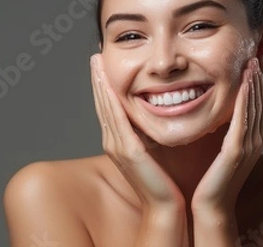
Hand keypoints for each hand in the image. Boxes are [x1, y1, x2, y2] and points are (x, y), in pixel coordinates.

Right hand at [90, 54, 184, 209]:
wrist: (166, 205)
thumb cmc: (165, 180)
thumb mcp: (154, 149)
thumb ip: (149, 133)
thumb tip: (155, 113)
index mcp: (120, 142)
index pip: (109, 108)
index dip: (104, 86)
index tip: (103, 65)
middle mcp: (114, 142)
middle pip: (103, 104)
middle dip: (98, 80)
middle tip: (96, 56)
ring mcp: (118, 147)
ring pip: (106, 108)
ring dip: (101, 84)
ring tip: (98, 63)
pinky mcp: (128, 151)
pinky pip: (117, 119)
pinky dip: (111, 100)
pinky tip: (110, 84)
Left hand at [191, 57, 262, 214]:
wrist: (210, 206)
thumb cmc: (213, 180)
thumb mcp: (224, 150)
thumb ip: (229, 132)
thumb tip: (227, 114)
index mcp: (254, 138)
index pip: (258, 104)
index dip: (257, 84)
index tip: (252, 64)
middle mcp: (256, 139)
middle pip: (260, 102)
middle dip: (258, 79)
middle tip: (256, 56)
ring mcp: (249, 145)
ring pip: (254, 107)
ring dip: (254, 84)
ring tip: (252, 63)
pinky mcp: (237, 150)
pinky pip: (243, 119)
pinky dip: (245, 99)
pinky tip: (245, 84)